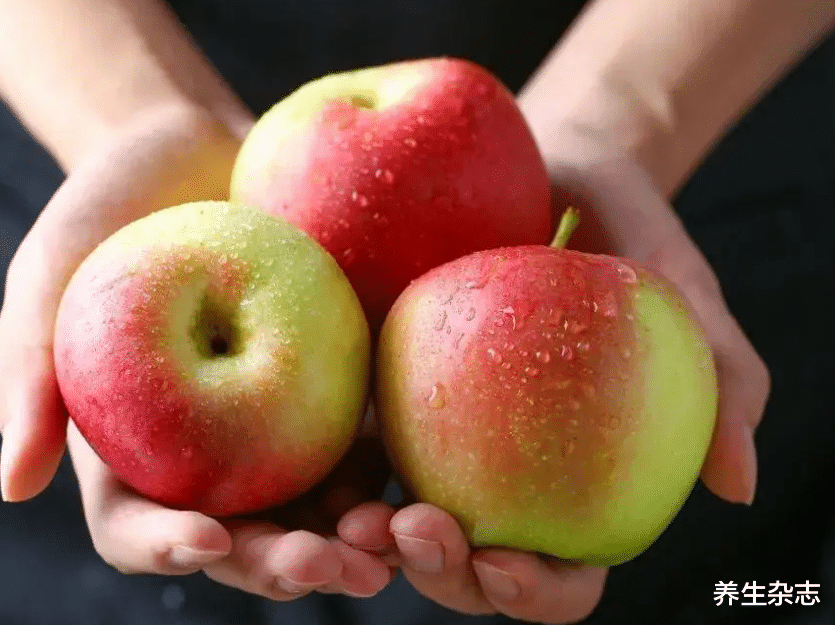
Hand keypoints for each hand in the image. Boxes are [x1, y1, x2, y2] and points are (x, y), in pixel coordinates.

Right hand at [0, 105, 391, 598]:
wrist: (196, 154)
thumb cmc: (107, 214)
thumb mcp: (51, 280)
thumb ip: (30, 375)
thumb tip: (12, 486)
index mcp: (135, 446)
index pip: (143, 525)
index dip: (169, 546)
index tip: (208, 538)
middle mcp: (209, 451)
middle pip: (244, 532)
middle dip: (281, 562)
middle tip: (324, 566)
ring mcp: (276, 423)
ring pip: (314, 503)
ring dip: (351, 536)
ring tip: (387, 548)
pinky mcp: (331, 384)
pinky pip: (362, 435)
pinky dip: (387, 465)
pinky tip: (421, 480)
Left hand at [337, 126, 769, 623]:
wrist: (540, 159)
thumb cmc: (616, 219)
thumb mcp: (673, 277)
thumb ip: (717, 369)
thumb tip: (738, 486)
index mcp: (573, 471)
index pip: (563, 568)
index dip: (538, 592)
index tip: (506, 564)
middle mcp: (499, 466)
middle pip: (471, 563)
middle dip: (443, 578)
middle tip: (418, 534)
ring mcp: (433, 433)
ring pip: (399, 522)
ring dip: (372, 545)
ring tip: (356, 523)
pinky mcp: (380, 386)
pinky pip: (353, 440)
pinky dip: (335, 470)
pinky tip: (317, 458)